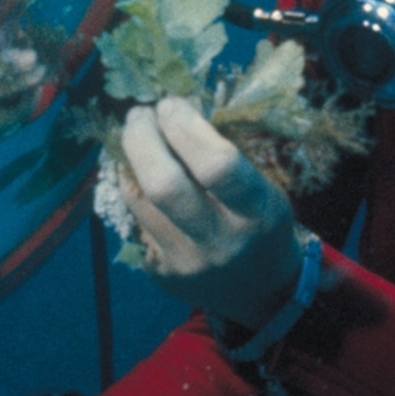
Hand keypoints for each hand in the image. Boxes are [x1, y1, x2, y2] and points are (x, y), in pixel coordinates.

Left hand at [118, 96, 305, 327]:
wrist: (262, 292)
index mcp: (257, 214)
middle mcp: (220, 242)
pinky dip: (135, 192)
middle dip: (142, 139)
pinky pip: (136, 221)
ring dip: (130, 161)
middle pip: (163, 186)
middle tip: (140, 114)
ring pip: (139, 201)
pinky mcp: (161, 274)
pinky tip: (142, 177)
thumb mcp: (264, 189)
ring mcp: (185, 263)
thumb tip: (171, 110)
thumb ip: (224, 157)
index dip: (185, 127)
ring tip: (137, 138)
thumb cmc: (263, 224)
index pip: (217, 165)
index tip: (171, 103)